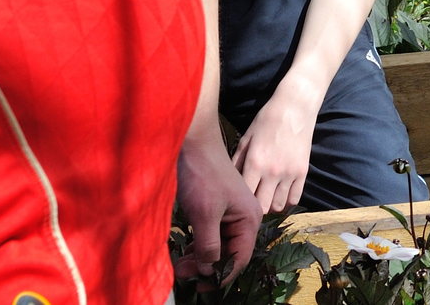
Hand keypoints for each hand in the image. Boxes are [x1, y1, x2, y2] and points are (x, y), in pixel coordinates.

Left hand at [176, 124, 261, 281]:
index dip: (221, 276)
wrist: (193, 143)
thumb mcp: (204, 215)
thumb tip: (209, 271)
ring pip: (218, 244)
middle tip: (182, 272)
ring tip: (180, 264)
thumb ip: (209, 247)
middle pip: (229, 253)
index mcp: (249, 219)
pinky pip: (212, 232)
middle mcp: (244, 217)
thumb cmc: (202, 175)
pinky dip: (199, 243)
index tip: (200, 285)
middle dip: (207, 266)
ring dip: (201, 256)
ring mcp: (230, 212)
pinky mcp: (217, 206)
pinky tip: (186, 248)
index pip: (240, 259)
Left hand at [232, 86, 316, 212]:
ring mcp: (289, 173)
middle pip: (262, 207)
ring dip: (270, 204)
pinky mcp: (303, 172)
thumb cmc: (266, 120)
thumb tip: (229, 184)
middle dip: (255, 207)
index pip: (245, 196)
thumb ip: (237, 162)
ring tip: (266, 196)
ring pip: (278, 206)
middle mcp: (272, 172)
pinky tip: (279, 193)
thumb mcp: (246, 138)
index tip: (236, 202)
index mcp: (255, 162)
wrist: (295, 108)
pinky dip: (286, 200)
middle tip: (251, 201)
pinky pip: (294, 199)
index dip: (239, 202)